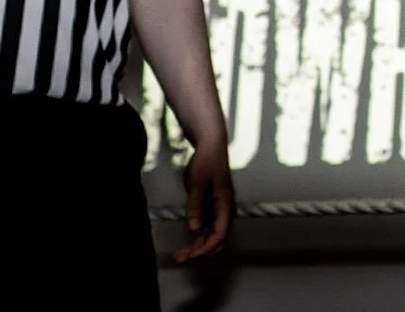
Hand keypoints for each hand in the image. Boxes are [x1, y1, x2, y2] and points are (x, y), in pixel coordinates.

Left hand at [172, 142, 233, 261]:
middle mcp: (225, 210)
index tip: (190, 255)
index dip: (206, 248)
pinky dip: (197, 239)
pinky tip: (185, 244)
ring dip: (197, 248)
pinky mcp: (212, 208)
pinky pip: (207, 229)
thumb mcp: (197, 181)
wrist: (211, 146)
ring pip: (211, 236)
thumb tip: (194, 229)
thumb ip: (196, 205)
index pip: (220, 234)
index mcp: (225, 204)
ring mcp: (219, 210)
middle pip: (217, 239)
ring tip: (179, 255)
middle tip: (180, 258)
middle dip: (201, 252)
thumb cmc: (206, 161)